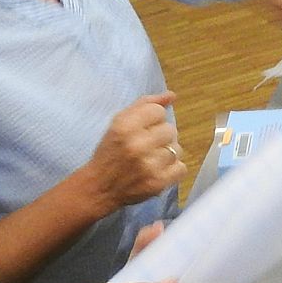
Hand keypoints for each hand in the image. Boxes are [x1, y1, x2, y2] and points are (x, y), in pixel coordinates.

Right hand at [81, 94, 181, 213]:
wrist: (99, 187)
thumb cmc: (110, 152)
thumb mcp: (118, 123)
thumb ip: (145, 105)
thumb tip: (172, 95)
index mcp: (125, 126)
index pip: (159, 111)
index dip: (153, 120)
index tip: (142, 130)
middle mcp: (137, 144)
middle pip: (170, 130)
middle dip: (161, 137)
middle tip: (147, 147)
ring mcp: (149, 165)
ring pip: (177, 149)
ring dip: (167, 154)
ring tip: (151, 160)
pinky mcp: (158, 182)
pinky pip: (182, 168)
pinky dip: (173, 170)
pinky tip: (158, 171)